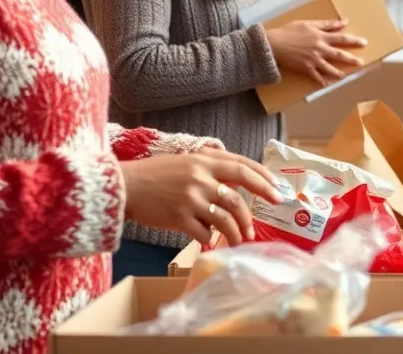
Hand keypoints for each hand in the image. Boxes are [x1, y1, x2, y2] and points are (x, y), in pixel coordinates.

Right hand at [121, 151, 283, 245]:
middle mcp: (201, 178)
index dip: (263, 180)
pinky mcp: (179, 218)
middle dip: (255, 212)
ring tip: (241, 239)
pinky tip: (212, 242)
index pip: (243, 167)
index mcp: (205, 161)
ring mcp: (191, 199)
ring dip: (237, 231)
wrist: (126, 186)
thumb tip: (239, 182)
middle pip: (239, 196)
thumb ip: (211, 167)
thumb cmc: (157, 174)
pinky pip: (204, 232)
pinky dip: (211, 239)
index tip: (277, 191)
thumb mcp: (187, 161)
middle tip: (261, 224)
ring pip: (226, 218)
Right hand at [266, 19, 366, 85]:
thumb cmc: (290, 30)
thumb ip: (327, 24)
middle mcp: (320, 49)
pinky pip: (316, 76)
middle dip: (351, 59)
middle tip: (361, 62)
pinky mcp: (306, 68)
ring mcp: (313, 60)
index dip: (354, 40)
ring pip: (330, 68)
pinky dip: (322, 81)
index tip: (364, 42)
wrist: (275, 43)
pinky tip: (328, 85)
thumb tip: (344, 22)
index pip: (342, 38)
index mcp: (321, 36)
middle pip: (339, 55)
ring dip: (340, 73)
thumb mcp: (309, 23)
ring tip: (347, 75)